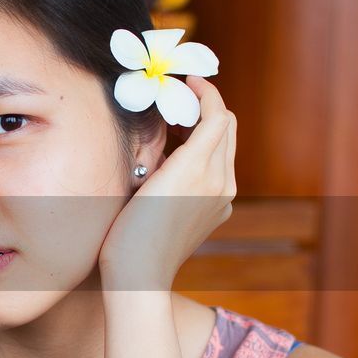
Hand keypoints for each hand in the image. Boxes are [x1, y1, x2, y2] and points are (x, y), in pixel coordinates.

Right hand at [98, 75, 236, 289]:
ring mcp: (220, 201)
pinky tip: (172, 160)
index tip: (186, 80)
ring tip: (171, 126)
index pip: (219, 115)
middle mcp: (221, 184)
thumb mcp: (151, 176)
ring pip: (221, 149)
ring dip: (202, 131)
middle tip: (176, 99)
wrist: (138, 277)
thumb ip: (173, 142)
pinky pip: (215, 172)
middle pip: (225, 128)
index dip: (204, 91)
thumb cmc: (132, 230)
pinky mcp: (213, 215)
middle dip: (205, 108)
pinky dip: (201, 155)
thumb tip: (182, 116)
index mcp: (206, 170)